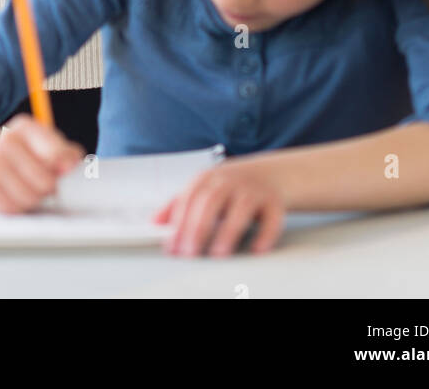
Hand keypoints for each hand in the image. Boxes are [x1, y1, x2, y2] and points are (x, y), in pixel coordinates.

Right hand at [0, 114, 83, 213]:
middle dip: (47, 186)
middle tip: (38, 180)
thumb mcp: (41, 143)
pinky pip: (14, 208)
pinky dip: (17, 206)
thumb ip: (65, 151)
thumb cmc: (18, 155)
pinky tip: (10, 194)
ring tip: (24, 187)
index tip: (63, 169)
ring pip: (31, 197)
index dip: (63, 166)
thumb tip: (73, 162)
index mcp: (25, 126)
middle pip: (47, 181)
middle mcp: (7, 141)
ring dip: (33, 198)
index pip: (56, 153)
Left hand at [153, 160, 285, 256]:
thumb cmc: (229, 186)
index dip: (179, 222)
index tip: (172, 247)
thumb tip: (153, 222)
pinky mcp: (275, 202)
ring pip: (241, 208)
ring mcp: (254, 190)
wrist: (270, 174)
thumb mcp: (202, 188)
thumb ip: (178, 203)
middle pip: (211, 201)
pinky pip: (272, 218)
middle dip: (199, 228)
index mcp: (208, 178)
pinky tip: (256, 250)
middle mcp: (230, 181)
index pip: (190, 198)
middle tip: (191, 253)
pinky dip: (266, 235)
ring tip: (219, 253)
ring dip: (229, 231)